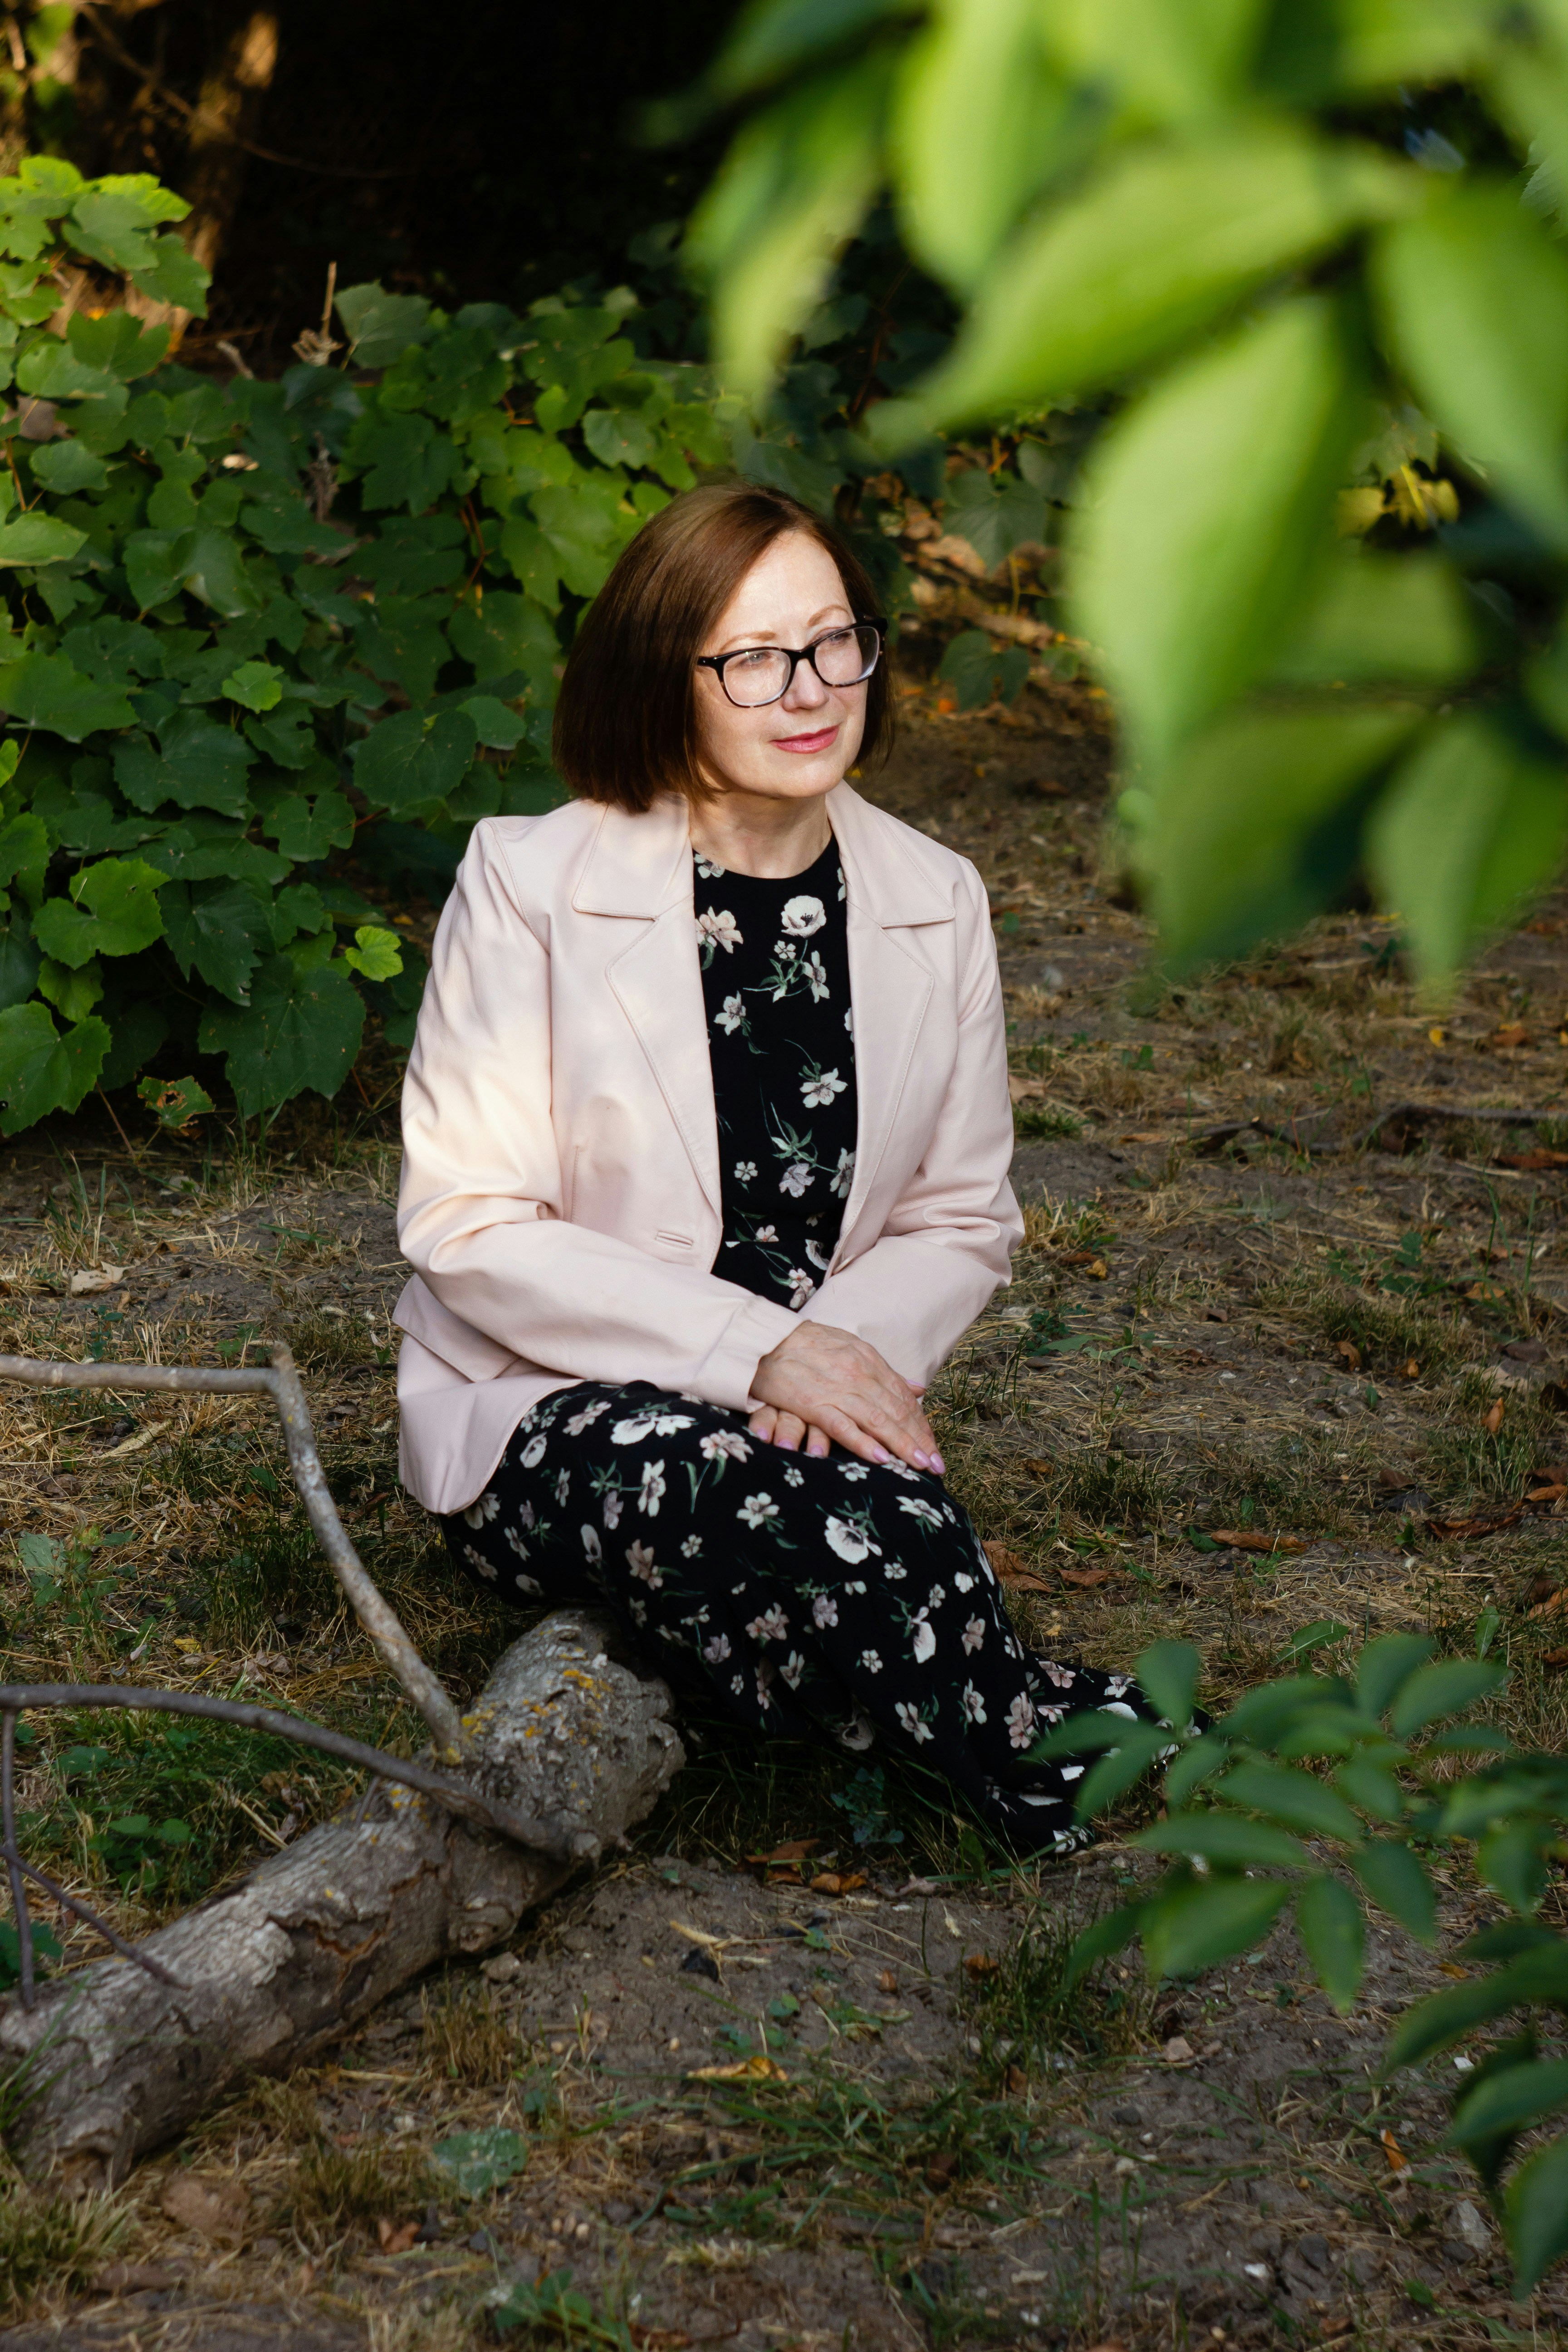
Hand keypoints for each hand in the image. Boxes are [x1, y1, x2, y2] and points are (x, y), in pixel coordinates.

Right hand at [748, 1320, 943, 1473]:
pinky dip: (864, 1442)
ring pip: (878, 1419)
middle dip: (919, 1439)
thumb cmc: (806, 1345)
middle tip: (937, 1465)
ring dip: (902, 1444)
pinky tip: (881, 1458)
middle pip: (897, 1411)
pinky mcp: (812, 1402)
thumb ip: (883, 1372)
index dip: (921, 1424)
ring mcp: (837, 1388)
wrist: (764, 1339)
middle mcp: (859, 1374)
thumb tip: (917, 1389)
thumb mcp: (851, 1348)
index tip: (934, 1447)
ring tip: (920, 1465)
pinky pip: (843, 1426)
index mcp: (869, 1361)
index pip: (903, 1397)